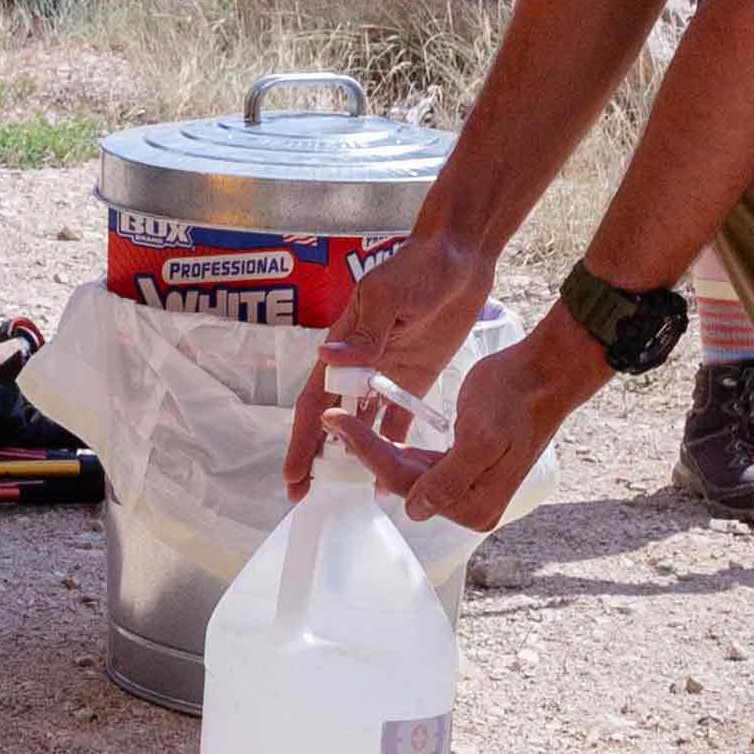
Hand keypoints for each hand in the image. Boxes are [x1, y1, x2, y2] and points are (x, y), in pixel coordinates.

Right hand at [286, 228, 497, 493]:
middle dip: (317, 458)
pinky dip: (392, 445)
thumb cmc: (417, 267)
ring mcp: (386, 374)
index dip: (303, 440)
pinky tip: (389, 474)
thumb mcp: (388, 294)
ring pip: (360, 425)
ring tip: (345, 494)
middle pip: (332, 420)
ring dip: (351, 457)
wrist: (460, 257)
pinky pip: (397, 419)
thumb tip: (329, 360)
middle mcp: (358, 365)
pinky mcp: (414, 378)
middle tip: (307, 496)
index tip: (293, 476)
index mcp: (343, 346)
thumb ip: (365, 331)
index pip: (316, 401)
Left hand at [329, 312, 603, 532]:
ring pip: (409, 472)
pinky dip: (398, 448)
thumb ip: (449, 480)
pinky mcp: (464, 468)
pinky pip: (422, 464)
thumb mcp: (482, 439)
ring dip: (378, 448)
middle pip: (404, 481)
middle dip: (367, 451)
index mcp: (476, 505)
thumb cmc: (516, 399)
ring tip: (344, 423)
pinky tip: (376, 433)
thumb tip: (415, 509)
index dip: (368, 453)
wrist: (545, 374)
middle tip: (334, 420)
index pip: (406, 484)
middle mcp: (472, 505)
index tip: (337, 423)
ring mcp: (468, 488)